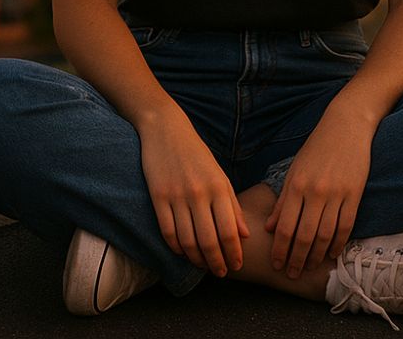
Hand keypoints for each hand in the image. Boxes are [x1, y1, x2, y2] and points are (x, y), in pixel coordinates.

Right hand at [138, 110, 249, 276]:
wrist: (166, 129)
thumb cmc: (196, 154)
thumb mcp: (219, 175)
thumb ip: (232, 204)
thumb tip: (244, 234)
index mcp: (219, 186)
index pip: (229, 230)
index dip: (233, 253)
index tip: (236, 265)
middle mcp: (199, 193)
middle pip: (210, 240)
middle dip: (217, 262)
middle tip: (221, 273)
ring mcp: (177, 196)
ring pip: (188, 241)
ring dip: (197, 259)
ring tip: (203, 265)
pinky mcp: (159, 197)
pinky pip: (168, 232)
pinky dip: (176, 248)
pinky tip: (182, 252)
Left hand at [264, 105, 373, 277]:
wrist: (345, 125)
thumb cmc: (316, 147)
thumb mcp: (294, 169)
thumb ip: (283, 200)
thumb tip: (270, 227)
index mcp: (296, 184)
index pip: (285, 227)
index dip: (280, 250)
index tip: (277, 264)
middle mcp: (314, 191)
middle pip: (304, 236)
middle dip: (296, 259)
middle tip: (291, 274)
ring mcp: (336, 194)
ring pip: (325, 235)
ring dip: (316, 256)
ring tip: (309, 267)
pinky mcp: (354, 194)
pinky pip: (345, 226)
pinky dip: (338, 243)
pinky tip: (331, 253)